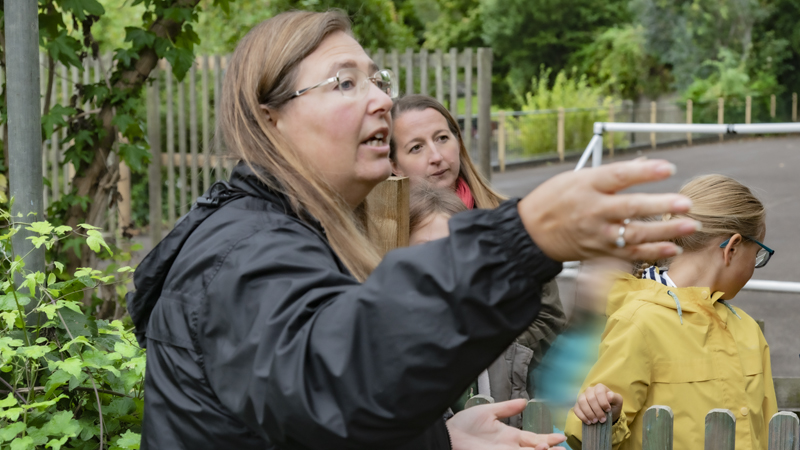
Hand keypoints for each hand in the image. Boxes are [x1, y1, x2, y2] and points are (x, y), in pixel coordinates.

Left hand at [446, 399, 566, 448]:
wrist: (449, 436)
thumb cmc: (464, 425)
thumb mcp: (488, 412)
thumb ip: (507, 408)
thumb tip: (524, 401)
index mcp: (509, 436)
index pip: (534, 438)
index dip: (548, 439)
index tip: (560, 438)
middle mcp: (510, 447)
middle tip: (564, 449)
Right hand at [518, 159, 699, 261]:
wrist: (532, 232)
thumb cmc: (553, 201)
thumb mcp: (576, 177)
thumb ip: (610, 175)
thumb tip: (644, 165)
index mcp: (587, 185)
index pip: (619, 176)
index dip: (645, 171)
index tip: (668, 168)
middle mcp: (593, 210)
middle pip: (631, 207)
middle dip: (661, 205)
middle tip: (686, 203)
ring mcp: (597, 233)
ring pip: (635, 233)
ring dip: (664, 231)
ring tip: (689, 225)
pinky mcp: (600, 251)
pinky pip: (629, 253)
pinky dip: (651, 252)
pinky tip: (671, 248)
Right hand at [573, 383, 622, 423]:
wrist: (607, 414)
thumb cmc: (612, 406)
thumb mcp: (618, 402)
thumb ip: (615, 397)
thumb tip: (609, 396)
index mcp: (599, 387)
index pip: (599, 392)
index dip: (603, 402)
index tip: (608, 410)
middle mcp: (589, 390)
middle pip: (590, 398)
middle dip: (597, 410)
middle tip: (602, 419)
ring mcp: (582, 397)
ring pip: (582, 402)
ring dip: (589, 413)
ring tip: (595, 421)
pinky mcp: (577, 405)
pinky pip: (576, 409)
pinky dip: (582, 416)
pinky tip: (588, 422)